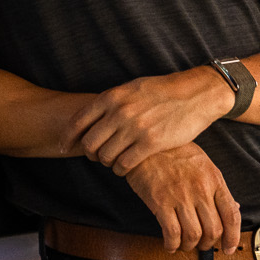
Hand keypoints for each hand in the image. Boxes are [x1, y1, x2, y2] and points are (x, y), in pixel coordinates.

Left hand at [68, 68, 233, 172]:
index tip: (65, 146)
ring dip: (108, 163)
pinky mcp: (150, 143)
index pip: (78, 122)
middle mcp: (120, 112)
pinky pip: (124, 165)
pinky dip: (121, 170)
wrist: (194, 94)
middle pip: (89, 143)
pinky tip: (126, 167)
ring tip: (115, 161)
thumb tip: (90, 116)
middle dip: (91, 154)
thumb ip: (111, 102)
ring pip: (106, 157)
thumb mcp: (131, 88)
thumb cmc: (162, 91)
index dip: (68, 138)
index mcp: (112, 97)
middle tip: (98, 156)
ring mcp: (134, 128)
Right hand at [123, 144, 241, 252]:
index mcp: (214, 179)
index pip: (231, 215)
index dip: (232, 237)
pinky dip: (172, 244)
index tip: (228, 248)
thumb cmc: (174, 151)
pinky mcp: (161, 202)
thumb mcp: (203, 163)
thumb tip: (233, 208)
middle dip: (208, 243)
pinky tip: (170, 244)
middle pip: (214, 229)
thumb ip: (217, 187)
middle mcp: (200, 189)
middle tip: (201, 244)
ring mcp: (181, 196)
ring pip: (194, 235)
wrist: (146, 143)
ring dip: (190, 246)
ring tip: (184, 244)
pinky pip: (172, 233)